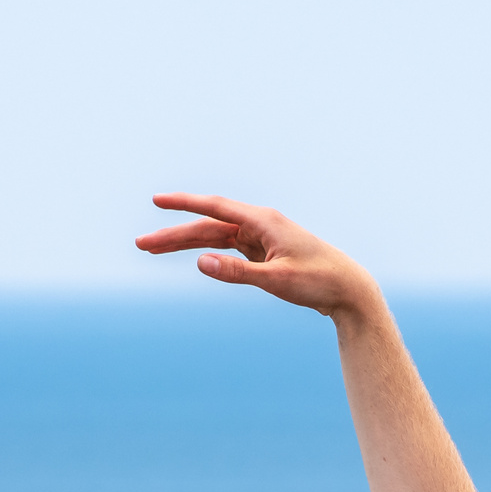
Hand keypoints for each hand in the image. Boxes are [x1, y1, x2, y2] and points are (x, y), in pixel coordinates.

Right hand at [135, 191, 378, 320]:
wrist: (349, 290)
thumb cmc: (318, 281)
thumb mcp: (276, 280)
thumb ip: (237, 273)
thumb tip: (200, 262)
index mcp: (263, 221)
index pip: (214, 208)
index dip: (183, 204)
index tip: (156, 201)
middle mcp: (260, 224)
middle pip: (207, 225)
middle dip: (173, 234)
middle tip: (141, 244)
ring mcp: (261, 238)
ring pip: (215, 237)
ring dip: (185, 243)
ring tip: (153, 249)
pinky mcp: (265, 253)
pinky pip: (229, 249)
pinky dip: (208, 252)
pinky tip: (192, 256)